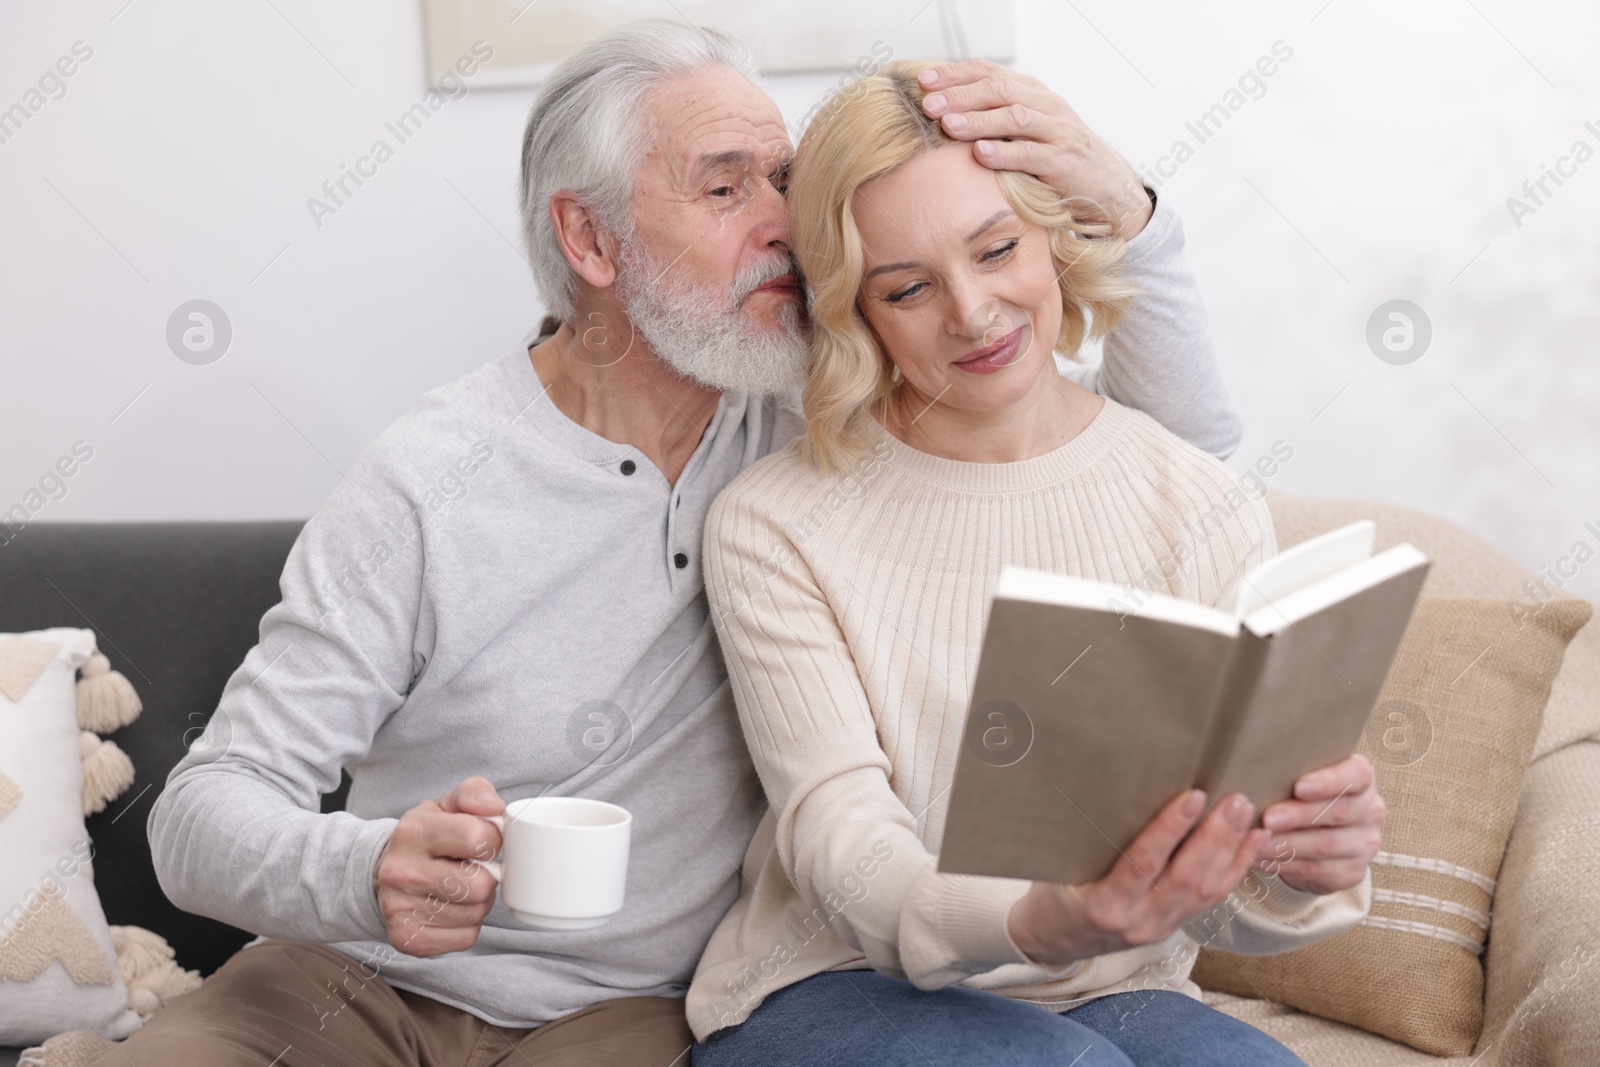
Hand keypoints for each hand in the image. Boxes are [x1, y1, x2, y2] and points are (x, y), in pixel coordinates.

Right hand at [373, 775, 504, 956]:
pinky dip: (466, 926)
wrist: (382, 874)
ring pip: (476, 913)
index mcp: (413, 831)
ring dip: (477, 902)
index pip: (478, 837)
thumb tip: (495, 808)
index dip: (492, 840)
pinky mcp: (408, 939)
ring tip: (459, 888)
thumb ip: (474, 794)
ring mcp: (401, 909)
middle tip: (473, 870)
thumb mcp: (446, 805)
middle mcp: (401, 871)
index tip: (482, 842)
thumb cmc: (426, 838)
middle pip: (480, 884)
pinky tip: (450, 909)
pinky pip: (466, 937)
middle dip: (486, 877)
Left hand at [917, 59, 1152, 238]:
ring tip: (947, 124)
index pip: (990, 73)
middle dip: (961, 95)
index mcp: (1034, 93)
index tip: (923, 81)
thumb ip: (996, 120)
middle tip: (928, 104)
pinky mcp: (1064, 163)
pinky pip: (1031, 154)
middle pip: (999, 90)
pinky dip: (1005, 152)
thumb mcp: (1028, 132)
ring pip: (1015, 117)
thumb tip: (945, 114)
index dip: (956, 74)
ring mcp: (1057, 132)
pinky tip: (980, 153)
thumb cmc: (1060, 159)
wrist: (1109, 186)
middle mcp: (1046, 106)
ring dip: (978, 120)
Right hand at [1008, 788, 1268, 965]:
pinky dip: (1235, 868)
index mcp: (1104, 903)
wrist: (1054, 940)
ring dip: (1231, 850)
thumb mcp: (1063, 864)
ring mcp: (1158, 927)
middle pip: (1186, 877)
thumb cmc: (1054, 890)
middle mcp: (1136, 920)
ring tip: (1245, 814)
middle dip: (1214, 837)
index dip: (1170, 829)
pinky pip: (1210, 899)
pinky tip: (1253, 842)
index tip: (1192, 796)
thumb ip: (1093, 836)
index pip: (1144, 862)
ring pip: (1205, 890)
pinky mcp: (1173, 927)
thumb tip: (1124, 783)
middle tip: (1234, 800)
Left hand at [1255, 754, 1384, 893]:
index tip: (1299, 787)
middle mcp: (1370, 810)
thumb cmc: (1304, 797)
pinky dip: (1285, 865)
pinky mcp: (1352, 872)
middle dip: (1299, 816)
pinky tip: (1261, 859)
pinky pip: (1317, 870)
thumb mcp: (1301, 779)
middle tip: (1268, 818)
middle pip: (1339, 812)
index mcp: (1361, 779)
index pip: (1357, 775)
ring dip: (1287, 845)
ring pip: (1326, 845)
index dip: (1329, 781)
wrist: (1320, 840)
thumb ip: (1289, 772)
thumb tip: (1253, 769)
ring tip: (1257, 842)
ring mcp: (1364, 844)